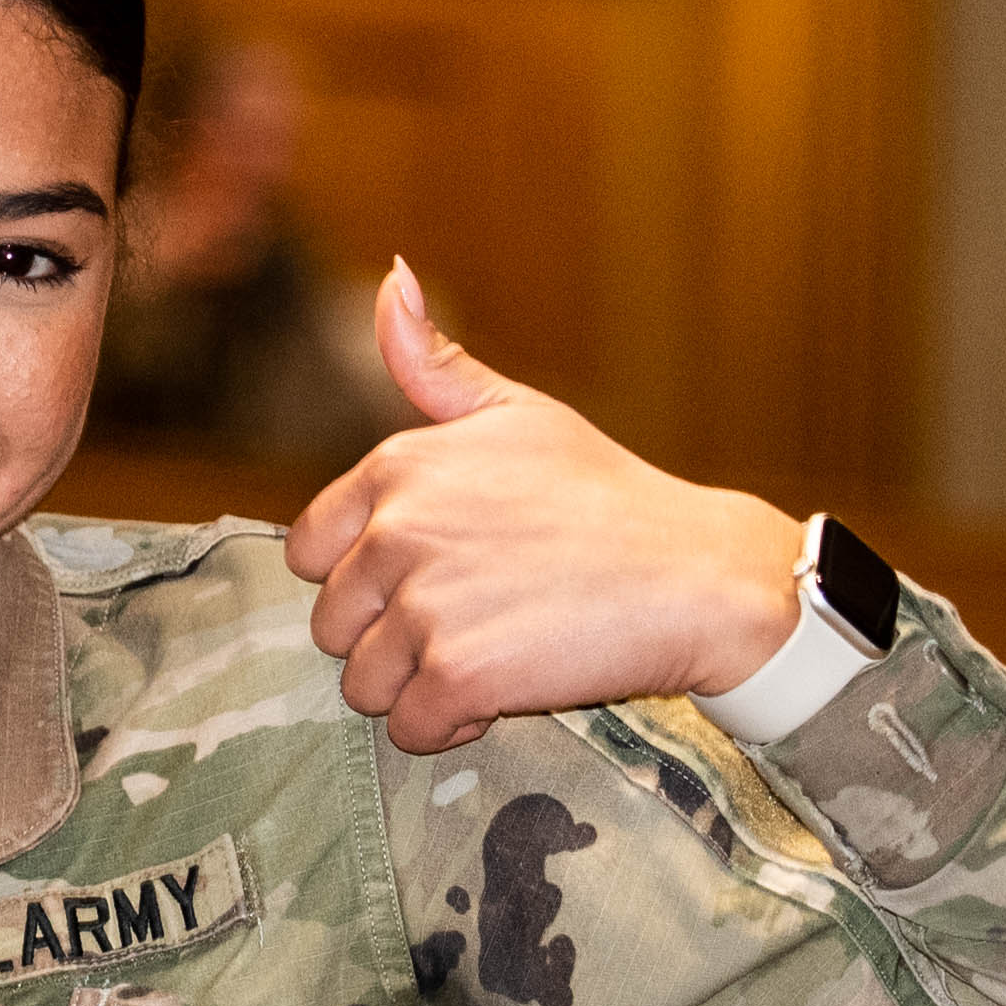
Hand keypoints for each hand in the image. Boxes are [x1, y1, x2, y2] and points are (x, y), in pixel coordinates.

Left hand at [286, 262, 807, 752]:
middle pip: (334, 626)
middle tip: (473, 620)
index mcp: (396, 468)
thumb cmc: (608, 497)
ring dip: (418, 687)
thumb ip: (433, 364)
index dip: (366, 577)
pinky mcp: (457, 675)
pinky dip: (450, 728)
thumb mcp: (518, 413)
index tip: (432, 577)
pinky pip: (410, 729)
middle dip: (392, 637)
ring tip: (490, 655)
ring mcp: (423, 605)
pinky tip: (501, 695)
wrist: (695, 576)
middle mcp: (396, 532)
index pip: (310, 552)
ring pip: (363, 684)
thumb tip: (391, 277)